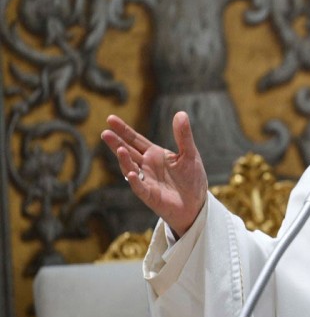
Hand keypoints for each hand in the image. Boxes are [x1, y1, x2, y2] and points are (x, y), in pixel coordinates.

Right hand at [101, 112, 207, 236]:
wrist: (196, 203)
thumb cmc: (191, 178)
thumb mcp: (190, 154)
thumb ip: (183, 136)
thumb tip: (181, 113)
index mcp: (154, 154)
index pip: (135, 140)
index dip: (123, 130)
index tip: (110, 119)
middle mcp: (147, 166)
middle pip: (128, 152)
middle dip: (117, 143)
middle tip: (105, 133)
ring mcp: (146, 180)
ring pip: (130, 168)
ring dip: (124, 160)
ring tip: (120, 149)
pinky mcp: (150, 196)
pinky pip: (140, 187)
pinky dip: (135, 181)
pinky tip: (132, 173)